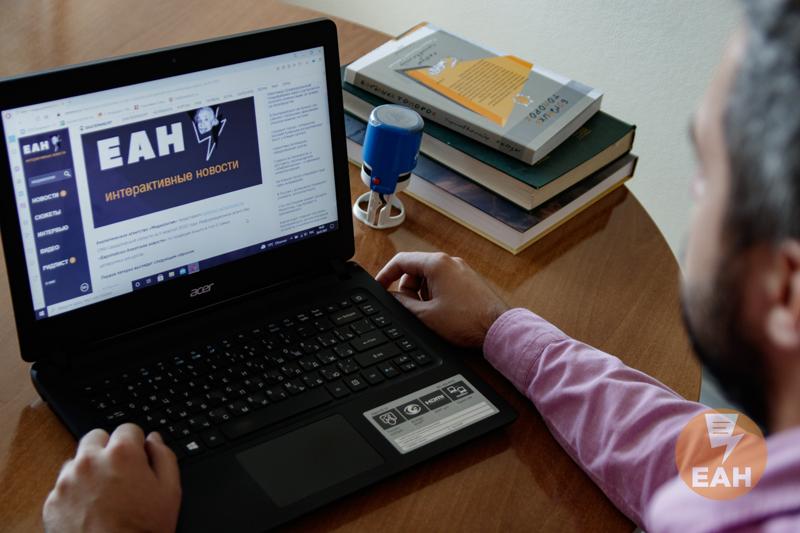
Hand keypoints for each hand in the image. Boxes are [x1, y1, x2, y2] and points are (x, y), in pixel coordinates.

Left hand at [43, 424, 180, 532]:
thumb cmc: (143, 530)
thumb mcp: (170, 491)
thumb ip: (164, 457)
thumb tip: (154, 440)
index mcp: (122, 453)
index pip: (128, 428)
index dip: (136, 444)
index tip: (138, 458)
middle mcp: (90, 461)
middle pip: (96, 437)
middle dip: (108, 449)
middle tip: (120, 473)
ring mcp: (67, 481)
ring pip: (77, 461)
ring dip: (89, 470)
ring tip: (104, 495)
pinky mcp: (52, 502)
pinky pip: (63, 487)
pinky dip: (74, 493)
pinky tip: (89, 510)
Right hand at [376, 252, 508, 347]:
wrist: (497, 330)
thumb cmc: (466, 322)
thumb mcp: (425, 315)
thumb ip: (403, 303)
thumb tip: (391, 297)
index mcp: (437, 264)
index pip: (401, 261)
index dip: (385, 275)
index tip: (379, 287)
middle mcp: (450, 262)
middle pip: (415, 270)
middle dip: (408, 290)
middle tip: (413, 310)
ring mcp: (461, 270)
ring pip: (428, 278)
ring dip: (423, 295)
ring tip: (431, 315)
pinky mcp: (468, 281)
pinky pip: (443, 283)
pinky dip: (436, 296)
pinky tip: (442, 314)